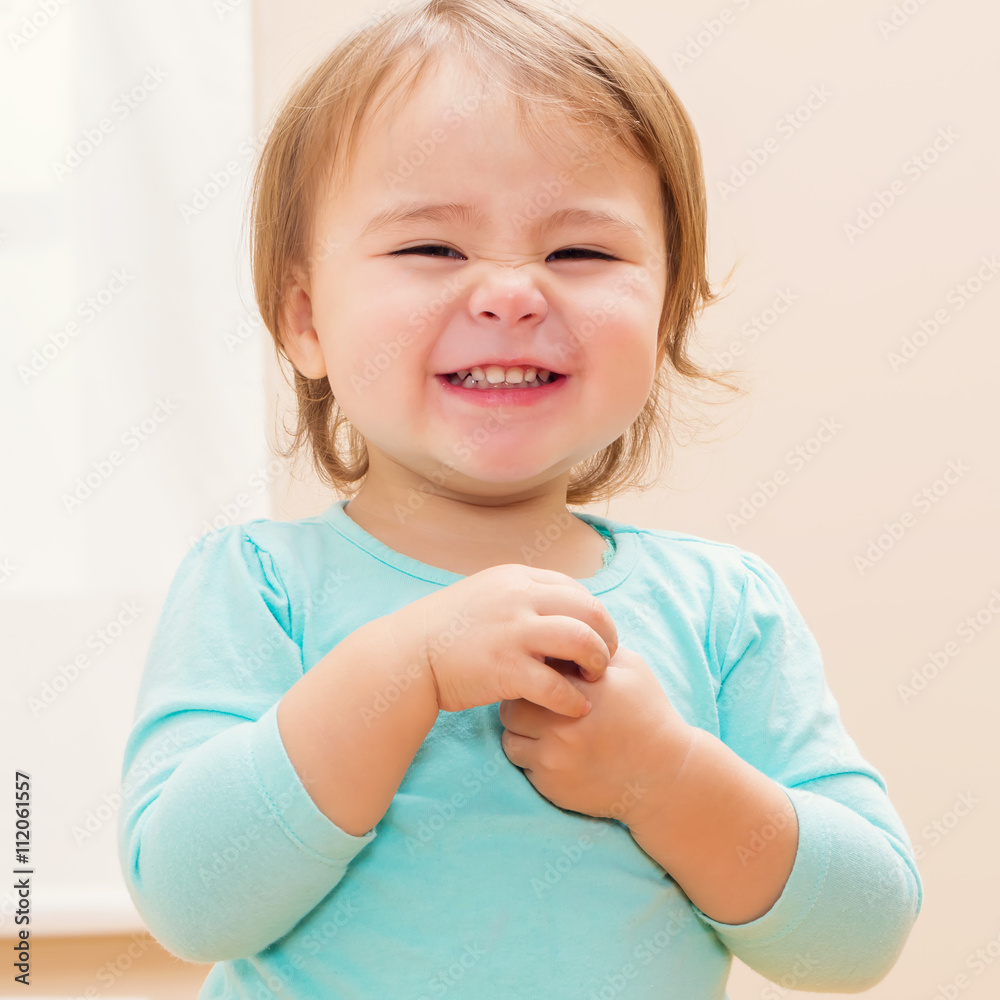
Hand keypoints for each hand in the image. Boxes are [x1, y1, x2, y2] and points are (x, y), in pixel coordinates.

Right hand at [394, 564, 617, 717]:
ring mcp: (513, 632)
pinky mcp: (506, 669)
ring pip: (582, 640)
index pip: (576, 590)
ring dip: (597, 662)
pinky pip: (557, 686)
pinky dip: (574, 700)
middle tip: (605, 660)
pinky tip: (575, 709)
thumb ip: (521, 597)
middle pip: (589, 610)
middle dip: (607, 636)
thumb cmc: (446, 630)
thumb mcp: (486, 595)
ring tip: (594, 679)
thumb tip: (558, 607)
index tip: (595, 637)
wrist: (406, 655)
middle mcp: (519, 598)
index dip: (593, 616)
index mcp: (517, 578)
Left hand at [498, 645, 695, 825]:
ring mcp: (554, 756)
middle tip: (540, 703)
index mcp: (583, 689)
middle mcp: (564, 722)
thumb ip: (592, 648)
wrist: (664, 775)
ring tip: (546, 728)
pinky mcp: (549, 783)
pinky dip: (530, 755)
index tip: (546, 674)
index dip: (537, 669)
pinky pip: (518, 761)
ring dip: (522, 729)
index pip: (535, 668)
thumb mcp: (630, 668)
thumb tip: (556, 634)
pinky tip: (554, 751)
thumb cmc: (647, 715)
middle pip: (513, 702)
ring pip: (509, 733)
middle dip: (524, 700)